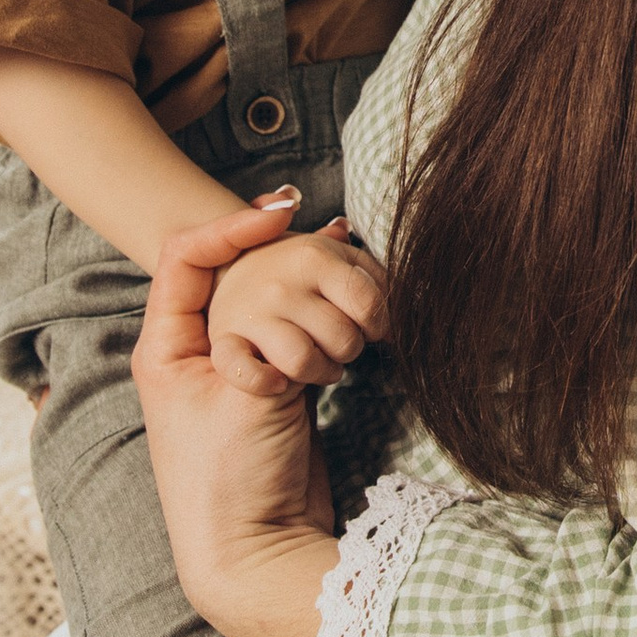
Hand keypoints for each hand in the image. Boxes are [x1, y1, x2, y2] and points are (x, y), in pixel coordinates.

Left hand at [133, 209, 339, 636]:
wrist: (255, 553)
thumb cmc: (228, 481)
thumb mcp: (242, 395)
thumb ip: (271, 330)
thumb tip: (310, 270)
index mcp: (165, 346)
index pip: (187, 256)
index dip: (232, 227)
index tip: (283, 214)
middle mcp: (196, 351)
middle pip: (236, 271)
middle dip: (284, 256)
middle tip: (330, 236)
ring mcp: (238, 369)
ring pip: (273, 299)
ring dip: (311, 289)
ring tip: (346, 283)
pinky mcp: (276, 388)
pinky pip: (299, 331)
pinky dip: (326, 317)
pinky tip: (359, 307)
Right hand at [207, 218, 388, 400]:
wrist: (229, 272)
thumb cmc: (297, 274)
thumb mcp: (333, 258)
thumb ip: (369, 271)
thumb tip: (411, 294)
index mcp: (313, 253)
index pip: (368, 302)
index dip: (381, 324)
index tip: (374, 328)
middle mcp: (279, 281)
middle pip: (342, 337)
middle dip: (350, 349)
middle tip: (339, 343)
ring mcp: (249, 313)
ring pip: (303, 360)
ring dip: (320, 371)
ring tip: (319, 363)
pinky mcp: (225, 343)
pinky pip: (246, 373)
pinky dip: (265, 381)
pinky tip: (279, 382)